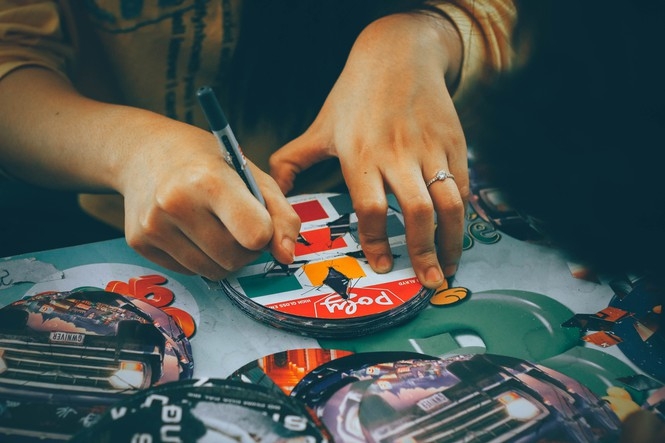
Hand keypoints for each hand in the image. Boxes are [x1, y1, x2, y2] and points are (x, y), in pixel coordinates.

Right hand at [117, 119, 300, 280]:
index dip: (265, 232)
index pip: (255, 234)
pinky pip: (188, 271)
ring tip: (215, 225)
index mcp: (209, 180)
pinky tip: (191, 230)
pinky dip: (199, 258)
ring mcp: (153, 225)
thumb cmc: (207, 161)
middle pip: (235, 258)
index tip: (259, 218)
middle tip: (237, 222)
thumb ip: (280, 215)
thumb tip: (287, 256)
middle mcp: (176, 203)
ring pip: (212, 271)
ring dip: (224, 257)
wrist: (145, 151)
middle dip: (245, 248)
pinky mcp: (139, 242)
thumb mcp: (252, 175)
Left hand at [270, 12, 466, 288]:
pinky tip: (457, 235)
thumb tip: (274, 192)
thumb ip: (293, 161)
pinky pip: (462, 186)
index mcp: (361, 155)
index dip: (378, 242)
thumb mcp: (320, 126)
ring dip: (452, 241)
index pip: (371, 209)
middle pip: (416, 212)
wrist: (398, 54)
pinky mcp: (453, 143)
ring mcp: (429, 149)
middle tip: (427, 282)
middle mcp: (397, 154)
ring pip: (448, 203)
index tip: (381, 265)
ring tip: (448, 267)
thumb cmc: (355, 94)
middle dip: (423, 253)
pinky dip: (463, 215)